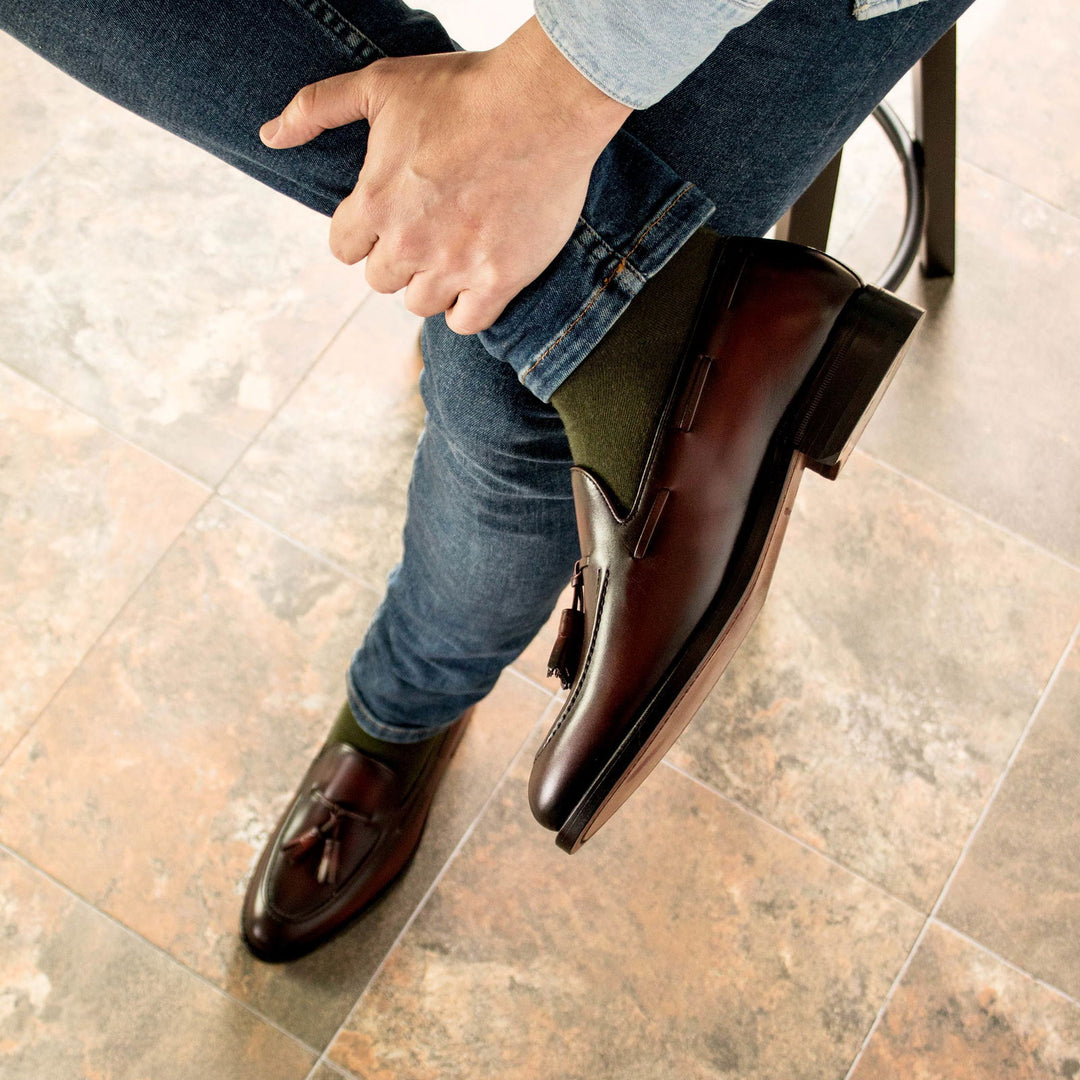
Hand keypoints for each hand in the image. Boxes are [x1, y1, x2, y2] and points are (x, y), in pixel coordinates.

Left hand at [259, 18, 631, 334]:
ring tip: (455, 248)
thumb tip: (269, 136)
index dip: (363, 232)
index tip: (389, 215)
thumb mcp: (380, 83)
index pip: (344, 250)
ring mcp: (456, 266)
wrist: (544, 103)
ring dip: (432, 282)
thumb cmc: (462, 88)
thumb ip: (318, 107)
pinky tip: (477, 279)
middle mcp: (409, 243)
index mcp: (374, 203)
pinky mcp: (500, 280)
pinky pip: (466, 322)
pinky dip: (467, 308)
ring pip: (421, 303)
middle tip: (430, 225)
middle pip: (381, 280)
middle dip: (398, 256)